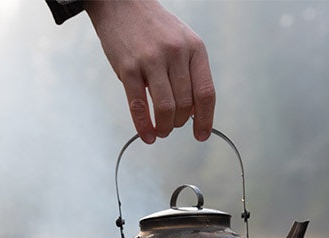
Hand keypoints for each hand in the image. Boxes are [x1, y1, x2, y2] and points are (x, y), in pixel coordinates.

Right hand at [85, 0, 215, 143]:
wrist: (122, 4)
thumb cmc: (153, 27)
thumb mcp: (182, 42)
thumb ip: (189, 72)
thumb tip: (195, 110)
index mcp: (195, 48)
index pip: (206, 92)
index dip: (206, 119)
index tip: (202, 134)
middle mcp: (176, 53)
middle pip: (186, 104)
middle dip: (180, 123)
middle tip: (173, 126)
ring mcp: (152, 60)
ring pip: (165, 108)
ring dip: (165, 127)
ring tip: (161, 131)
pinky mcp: (129, 68)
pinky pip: (138, 105)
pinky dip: (143, 126)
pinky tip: (146, 134)